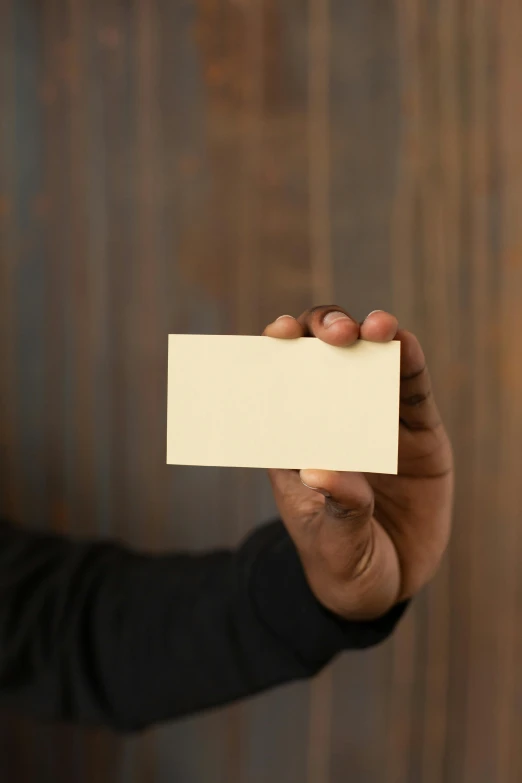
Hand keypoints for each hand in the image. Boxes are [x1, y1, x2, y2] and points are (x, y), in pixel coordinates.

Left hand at [262, 305, 452, 620]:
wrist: (388, 585)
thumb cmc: (343, 561)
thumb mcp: (332, 542)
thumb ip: (335, 507)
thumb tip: (322, 471)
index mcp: (296, 441)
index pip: (280, 383)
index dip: (277, 352)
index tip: (276, 335)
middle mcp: (333, 420)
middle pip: (323, 357)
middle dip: (324, 332)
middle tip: (334, 335)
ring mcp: (377, 420)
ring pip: (368, 360)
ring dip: (369, 334)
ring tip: (373, 328)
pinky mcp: (418, 430)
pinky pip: (413, 386)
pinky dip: (409, 359)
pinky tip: (404, 343)